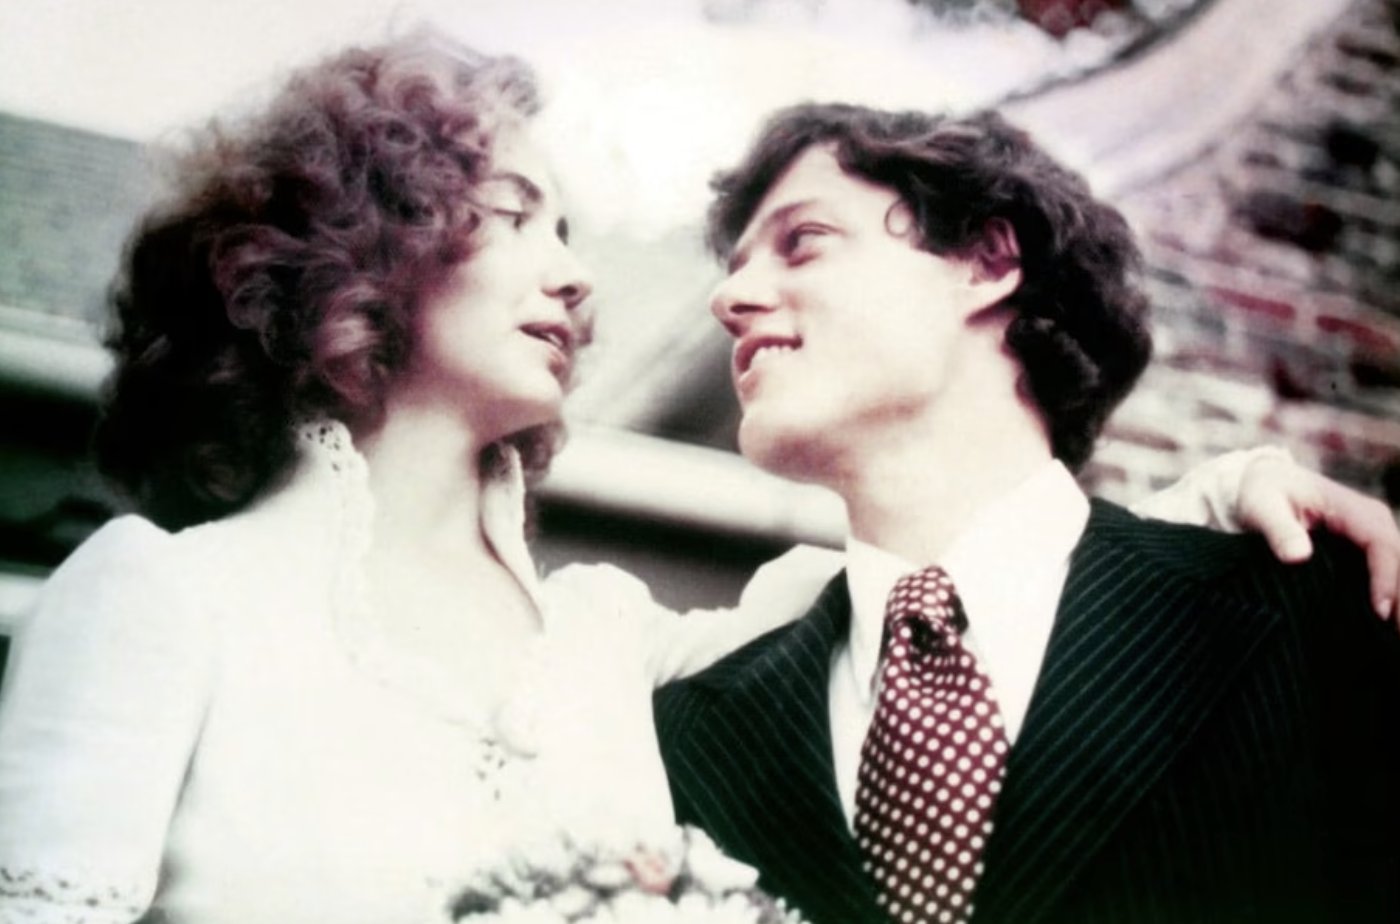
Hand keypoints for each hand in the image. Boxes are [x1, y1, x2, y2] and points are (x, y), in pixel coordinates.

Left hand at [1237, 454, 1398, 622]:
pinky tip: (1390, 625)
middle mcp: (1372, 520)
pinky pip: (1388, 573)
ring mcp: (1373, 535)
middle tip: (1398, 635)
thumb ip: (1279, 530)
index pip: (1381, 544)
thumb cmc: (1261, 492)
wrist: (1261, 481)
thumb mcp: (1262, 505)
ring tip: (1397, 636)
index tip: (1380, 612)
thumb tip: (1298, 556)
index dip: (1385, 578)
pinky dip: (1392, 596)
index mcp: (1352, 509)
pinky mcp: (1366, 549)